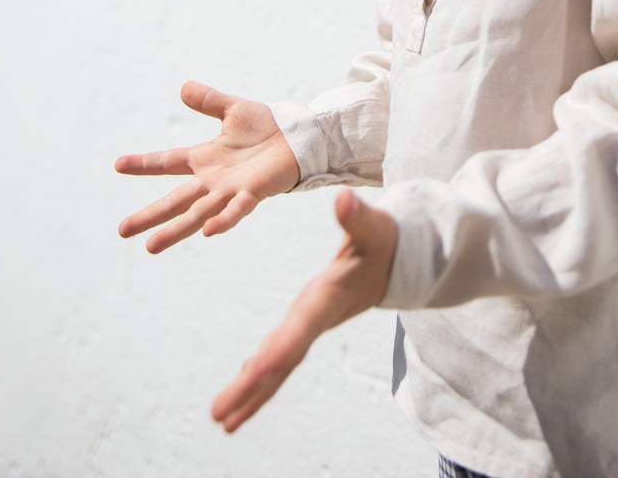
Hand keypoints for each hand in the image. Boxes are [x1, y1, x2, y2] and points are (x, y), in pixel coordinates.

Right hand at [116, 81, 300, 252]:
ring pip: (198, 213)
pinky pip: (236, 210)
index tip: (117, 165)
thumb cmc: (269, 126)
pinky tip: (207, 232)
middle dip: (149, 215)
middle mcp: (214, 179)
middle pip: (175, 200)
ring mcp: (231, 189)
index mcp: (207, 158)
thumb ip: (209, 100)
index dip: (144, 164)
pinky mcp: (253, 193)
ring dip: (175, 230)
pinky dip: (223, 221)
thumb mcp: (233, 109)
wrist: (300, 136)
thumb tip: (183, 87)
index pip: (168, 162)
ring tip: (151, 247)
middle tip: (122, 231)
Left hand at [212, 189, 397, 432]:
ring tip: (222, 419)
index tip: (255, 371)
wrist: (398, 262)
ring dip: (251, 391)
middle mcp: (317, 318)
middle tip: (220, 417)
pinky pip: (281, 355)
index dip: (281, 348)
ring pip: (279, 363)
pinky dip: (260, 375)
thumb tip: (343, 198)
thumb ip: (358, 216)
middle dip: (253, 387)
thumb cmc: (383, 241)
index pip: (303, 326)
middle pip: (283, 358)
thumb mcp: (374, 226)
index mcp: (330, 297)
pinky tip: (241, 388)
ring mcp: (311, 324)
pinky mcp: (307, 322)